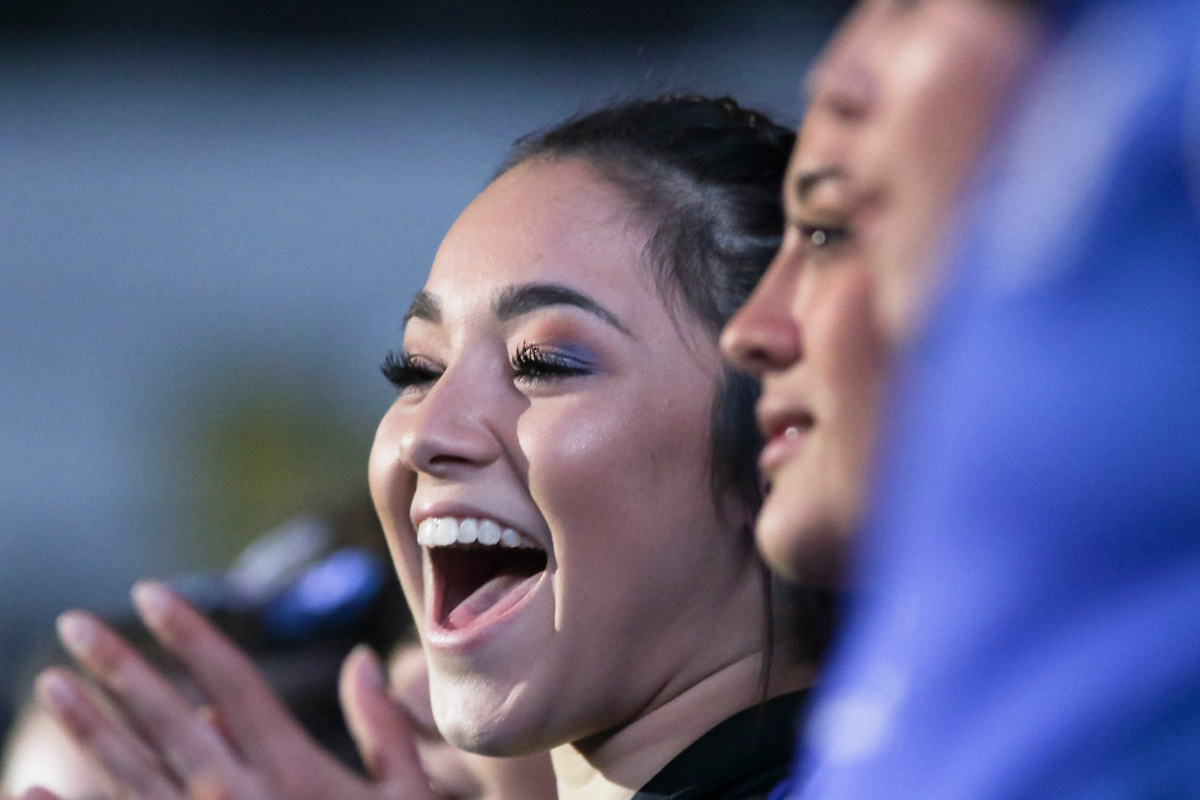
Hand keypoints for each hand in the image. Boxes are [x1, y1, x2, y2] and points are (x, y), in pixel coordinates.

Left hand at [34, 581, 439, 799]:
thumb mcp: (406, 797)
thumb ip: (385, 728)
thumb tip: (362, 657)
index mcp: (290, 766)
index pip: (230, 681)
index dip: (190, 635)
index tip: (154, 595)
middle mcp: (234, 792)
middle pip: (165, 716)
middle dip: (117, 666)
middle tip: (74, 625)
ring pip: (128, 769)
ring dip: (86, 725)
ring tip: (50, 686)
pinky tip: (30, 791)